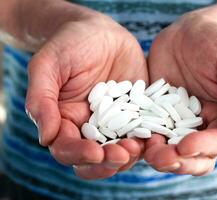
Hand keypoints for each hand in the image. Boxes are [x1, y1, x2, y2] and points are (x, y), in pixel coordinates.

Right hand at [25, 12, 147, 178]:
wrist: (100, 32)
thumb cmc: (69, 44)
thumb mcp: (48, 65)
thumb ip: (41, 99)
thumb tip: (45, 138)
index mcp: (65, 120)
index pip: (66, 148)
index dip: (79, 154)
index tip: (94, 152)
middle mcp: (89, 126)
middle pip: (95, 158)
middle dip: (106, 162)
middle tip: (121, 155)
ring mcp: (115, 122)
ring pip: (120, 151)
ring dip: (128, 156)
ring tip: (138, 147)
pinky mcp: (136, 113)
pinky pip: (142, 133)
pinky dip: (147, 140)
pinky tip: (155, 137)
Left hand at [145, 12, 216, 174]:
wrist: (189, 31)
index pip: (216, 144)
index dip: (202, 148)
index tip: (185, 146)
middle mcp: (197, 126)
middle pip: (190, 156)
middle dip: (176, 160)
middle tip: (159, 158)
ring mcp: (172, 121)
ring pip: (166, 148)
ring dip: (155, 154)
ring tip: (144, 150)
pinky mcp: (152, 112)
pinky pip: (145, 128)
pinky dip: (138, 136)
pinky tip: (129, 135)